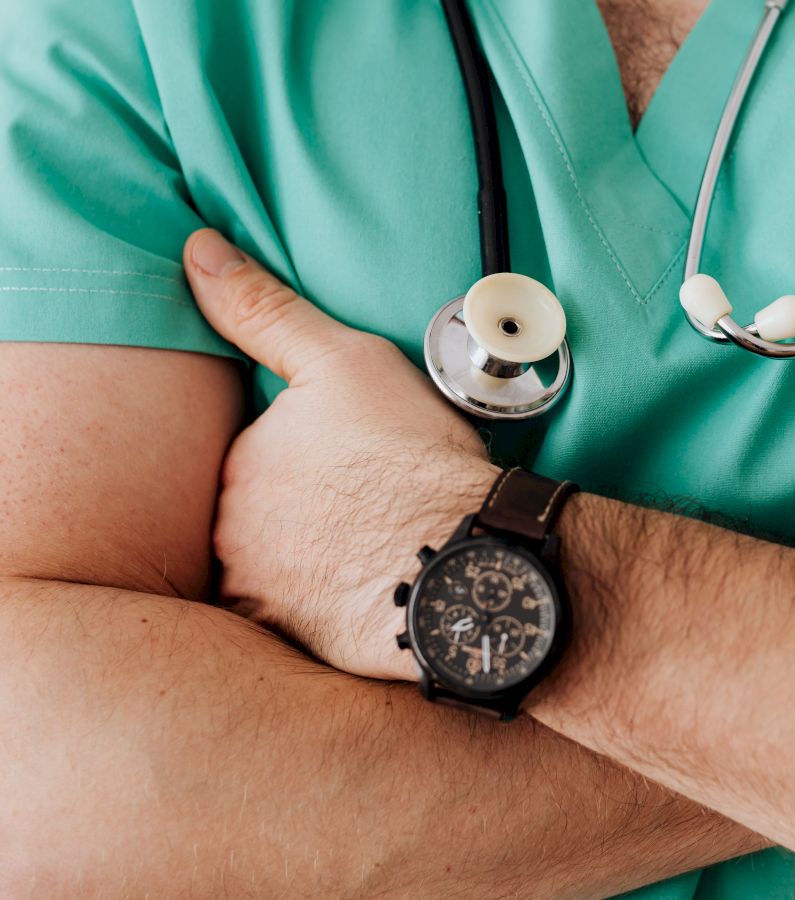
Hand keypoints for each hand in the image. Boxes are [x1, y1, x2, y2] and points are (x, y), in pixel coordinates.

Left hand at [183, 229, 498, 678]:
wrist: (465, 559)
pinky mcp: (294, 641)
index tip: (358, 462)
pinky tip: (365, 590)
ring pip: (275, 568)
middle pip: (260, 514)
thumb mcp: (344, 360)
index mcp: (240, 463)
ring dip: (310, 560)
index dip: (312, 456)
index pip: (258, 455)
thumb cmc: (414, 459)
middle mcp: (231, 532)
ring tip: (375, 549)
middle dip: (304, 511)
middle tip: (369, 506)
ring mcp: (260, 592)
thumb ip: (264, 311)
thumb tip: (198, 253)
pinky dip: (322, 605)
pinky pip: (295, 619)